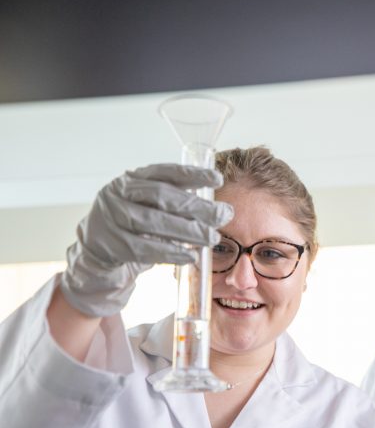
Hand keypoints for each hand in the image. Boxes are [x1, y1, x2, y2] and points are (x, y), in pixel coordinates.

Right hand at [60, 163, 233, 317]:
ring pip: (153, 223)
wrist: (98, 250)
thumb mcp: (148, 205)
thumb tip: (217, 208)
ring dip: (187, 231)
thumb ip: (174, 201)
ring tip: (211, 238)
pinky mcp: (110, 244)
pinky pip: (144, 248)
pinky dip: (170, 253)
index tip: (217, 179)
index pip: (163, 171)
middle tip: (223, 215)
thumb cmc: (134, 225)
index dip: (191, 174)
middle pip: (161, 197)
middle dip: (196, 207)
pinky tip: (190, 256)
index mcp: (132, 179)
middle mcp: (119, 193)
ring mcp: (111, 218)